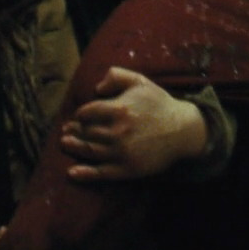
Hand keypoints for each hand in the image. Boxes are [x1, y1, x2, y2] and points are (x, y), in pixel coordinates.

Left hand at [62, 67, 209, 181]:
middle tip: (66, 131)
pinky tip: (72, 172)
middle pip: (86, 132)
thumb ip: (117, 76)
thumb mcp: (140, 81)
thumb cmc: (160, 104)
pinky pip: (101, 172)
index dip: (80, 114)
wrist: (183, 131)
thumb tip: (96, 88)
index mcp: (119, 109)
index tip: (78, 116)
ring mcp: (121, 152)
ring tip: (65, 144)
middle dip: (73, 130)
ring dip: (74, 147)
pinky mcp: (127, 169)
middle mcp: (118, 132)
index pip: (87, 112)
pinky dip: (85, 173)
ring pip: (89, 150)